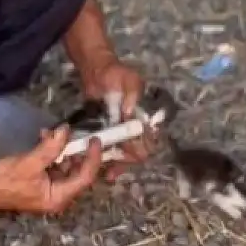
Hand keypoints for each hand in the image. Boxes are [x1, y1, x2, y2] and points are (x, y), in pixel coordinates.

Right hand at [0, 125, 101, 213]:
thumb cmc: (5, 180)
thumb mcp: (31, 162)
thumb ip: (51, 147)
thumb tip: (66, 130)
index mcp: (58, 198)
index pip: (85, 177)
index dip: (93, 158)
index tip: (95, 140)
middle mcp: (57, 197)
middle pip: (77, 173)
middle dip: (76, 151)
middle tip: (76, 134)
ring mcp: (49, 191)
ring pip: (65, 167)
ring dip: (61, 150)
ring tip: (51, 134)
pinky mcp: (41, 184)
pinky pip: (54, 167)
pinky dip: (51, 153)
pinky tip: (43, 139)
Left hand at [83, 60, 156, 180]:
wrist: (96, 71)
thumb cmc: (116, 74)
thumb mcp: (129, 79)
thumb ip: (133, 94)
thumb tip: (129, 113)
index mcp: (146, 116)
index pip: (149, 138)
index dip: (141, 147)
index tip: (131, 152)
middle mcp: (136, 127)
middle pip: (137, 151)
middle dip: (126, 160)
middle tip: (113, 168)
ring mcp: (121, 131)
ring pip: (123, 154)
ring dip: (117, 164)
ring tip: (106, 174)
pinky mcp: (107, 133)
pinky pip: (109, 150)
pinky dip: (106, 160)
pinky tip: (100, 170)